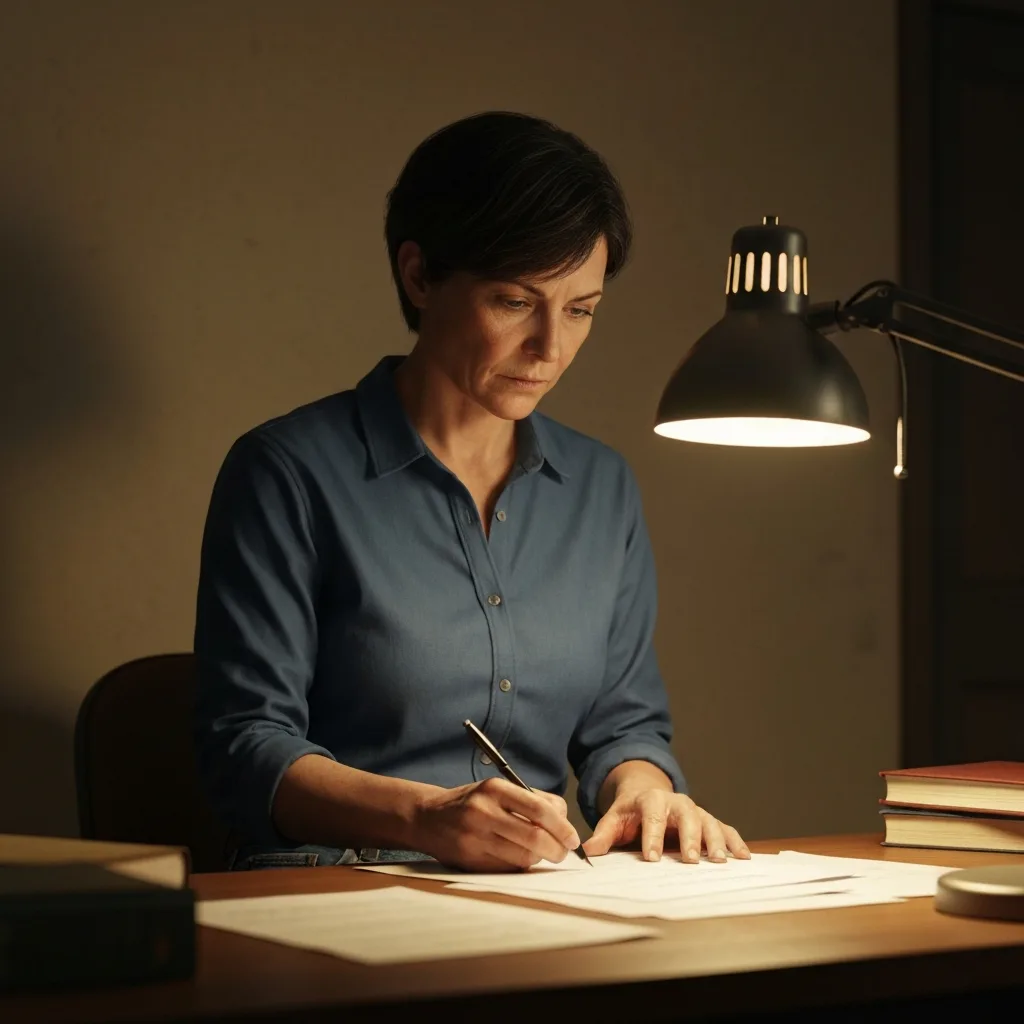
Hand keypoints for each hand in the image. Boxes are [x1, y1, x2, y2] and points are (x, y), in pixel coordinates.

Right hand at [414, 778, 581, 871]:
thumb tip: (564, 821)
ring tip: (542, 854)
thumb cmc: (471, 802)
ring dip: (540, 859)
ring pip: (523, 856)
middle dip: (557, 849)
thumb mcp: (497, 789)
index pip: (539, 809)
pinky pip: (508, 867)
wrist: (428, 817)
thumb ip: (531, 800)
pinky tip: (519, 857)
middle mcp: (484, 812)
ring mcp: (476, 837)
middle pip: (534, 837)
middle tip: (564, 852)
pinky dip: (521, 865)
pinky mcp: (471, 859)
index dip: (562, 826)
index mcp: (495, 789)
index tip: (572, 838)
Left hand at [583, 789, 748, 863]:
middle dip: (689, 838)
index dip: (652, 836)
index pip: (652, 816)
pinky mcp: (708, 821)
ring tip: (719, 861)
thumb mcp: (614, 819)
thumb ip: (603, 834)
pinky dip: (735, 841)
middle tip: (691, 860)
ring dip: (716, 841)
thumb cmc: (630, 812)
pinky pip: (725, 829)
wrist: (647, 794)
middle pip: (687, 816)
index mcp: (652, 799)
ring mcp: (695, 811)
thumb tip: (587, 850)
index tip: (652, 858)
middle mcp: (677, 803)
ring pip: (709, 822)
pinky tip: (744, 857)